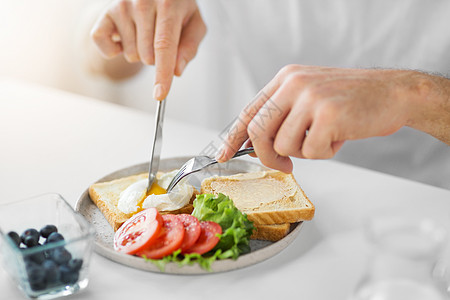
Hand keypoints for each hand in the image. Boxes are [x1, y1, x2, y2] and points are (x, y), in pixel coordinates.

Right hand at [90, 0, 205, 99]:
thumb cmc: (176, 9)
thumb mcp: (194, 24)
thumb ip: (190, 47)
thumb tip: (176, 70)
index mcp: (169, 3)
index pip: (164, 45)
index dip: (162, 73)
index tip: (160, 94)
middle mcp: (143, 1)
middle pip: (148, 55)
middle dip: (156, 60)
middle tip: (159, 40)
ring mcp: (122, 6)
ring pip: (130, 55)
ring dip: (139, 53)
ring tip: (144, 34)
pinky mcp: (106, 13)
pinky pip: (105, 48)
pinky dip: (114, 52)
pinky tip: (125, 38)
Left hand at [216, 65, 449, 172]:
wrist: (392, 92)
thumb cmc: (350, 100)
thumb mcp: (310, 97)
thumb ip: (283, 116)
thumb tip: (254, 145)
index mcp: (286, 79)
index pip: (249, 111)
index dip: (233, 136)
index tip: (224, 155)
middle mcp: (294, 84)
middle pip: (258, 131)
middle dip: (266, 156)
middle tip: (284, 164)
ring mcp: (310, 98)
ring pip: (284, 145)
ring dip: (304, 152)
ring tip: (325, 138)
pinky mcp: (328, 115)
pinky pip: (311, 151)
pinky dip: (325, 153)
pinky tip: (340, 138)